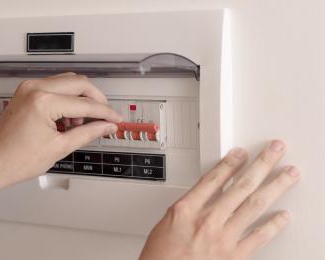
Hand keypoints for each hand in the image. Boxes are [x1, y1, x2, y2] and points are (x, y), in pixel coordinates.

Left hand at [0, 73, 121, 191]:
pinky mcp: (26, 91)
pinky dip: (67, 98)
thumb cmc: (16, 159)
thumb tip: (106, 126)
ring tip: (81, 122)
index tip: (115, 119)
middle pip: (79, 83)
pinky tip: (68, 117)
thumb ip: (88, 133)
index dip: (105, 112)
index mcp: (43, 102)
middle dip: (96, 99)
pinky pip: (54, 86)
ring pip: (68, 81)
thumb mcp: (59, 148)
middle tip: (104, 116)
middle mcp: (35, 88)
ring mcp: (28, 88)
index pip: (84, 103)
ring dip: (81, 98)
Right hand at [139, 140, 298, 259]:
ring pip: (255, 205)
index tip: (242, 153)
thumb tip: (204, 193)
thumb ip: (188, 206)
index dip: (231, 162)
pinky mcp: (234, 256)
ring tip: (288, 175)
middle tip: (275, 151)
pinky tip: (283, 216)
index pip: (214, 178)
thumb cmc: (161, 255)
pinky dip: (274, 225)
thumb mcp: (166, 221)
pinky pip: (259, 237)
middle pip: (241, 186)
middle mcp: (208, 220)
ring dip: (276, 187)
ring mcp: (223, 238)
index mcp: (187, 209)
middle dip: (261, 165)